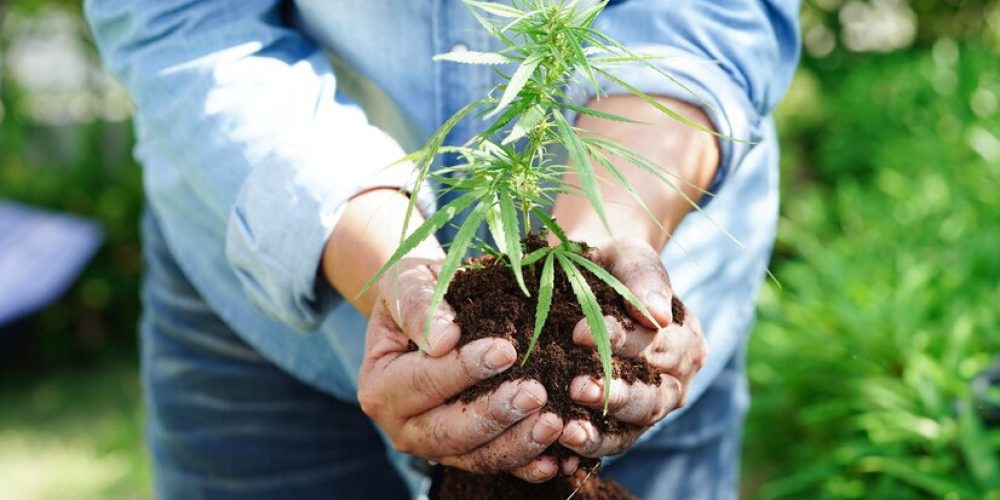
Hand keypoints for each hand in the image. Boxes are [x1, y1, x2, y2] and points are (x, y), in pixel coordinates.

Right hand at [357, 258, 565, 482]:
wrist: (430, 312)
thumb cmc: (418, 290)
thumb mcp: (408, 282)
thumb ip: (417, 306)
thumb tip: (444, 340)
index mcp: (379, 385)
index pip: (421, 383)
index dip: (463, 369)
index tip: (506, 350)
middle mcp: (401, 426)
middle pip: (448, 431)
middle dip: (494, 414)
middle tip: (535, 393)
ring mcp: (434, 446)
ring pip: (476, 456)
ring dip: (518, 444)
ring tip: (554, 423)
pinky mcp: (465, 454)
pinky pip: (497, 465)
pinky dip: (527, 464)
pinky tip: (558, 459)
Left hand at [558, 238, 707, 458]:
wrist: (586, 281)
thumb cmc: (610, 264)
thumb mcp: (627, 255)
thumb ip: (643, 277)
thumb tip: (657, 315)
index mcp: (686, 337)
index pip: (659, 344)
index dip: (622, 341)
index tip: (578, 334)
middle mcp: (677, 378)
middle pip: (653, 394)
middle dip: (615, 393)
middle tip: (576, 388)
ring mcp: (653, 405)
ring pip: (635, 426)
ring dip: (602, 430)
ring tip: (568, 430)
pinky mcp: (625, 425)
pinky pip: (612, 442)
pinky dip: (589, 447)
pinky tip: (561, 449)